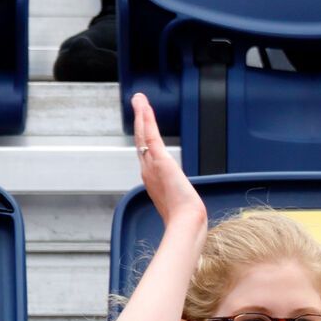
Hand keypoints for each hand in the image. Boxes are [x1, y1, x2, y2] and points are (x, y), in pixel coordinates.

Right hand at [131, 92, 204, 231]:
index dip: (142, 135)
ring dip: (141, 115)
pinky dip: (147, 121)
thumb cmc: (182, 215)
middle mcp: (147, 170)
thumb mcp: (176, 202)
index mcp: (151, 178)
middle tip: (136, 102)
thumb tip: (180, 198)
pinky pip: (151, 137)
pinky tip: (145, 109)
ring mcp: (152, 165)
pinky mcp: (160, 160)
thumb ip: (174, 195)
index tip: (142, 122)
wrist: (184, 220)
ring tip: (138, 99)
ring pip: (143, 135)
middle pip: (140, 139)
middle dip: (138, 120)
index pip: (145, 151)